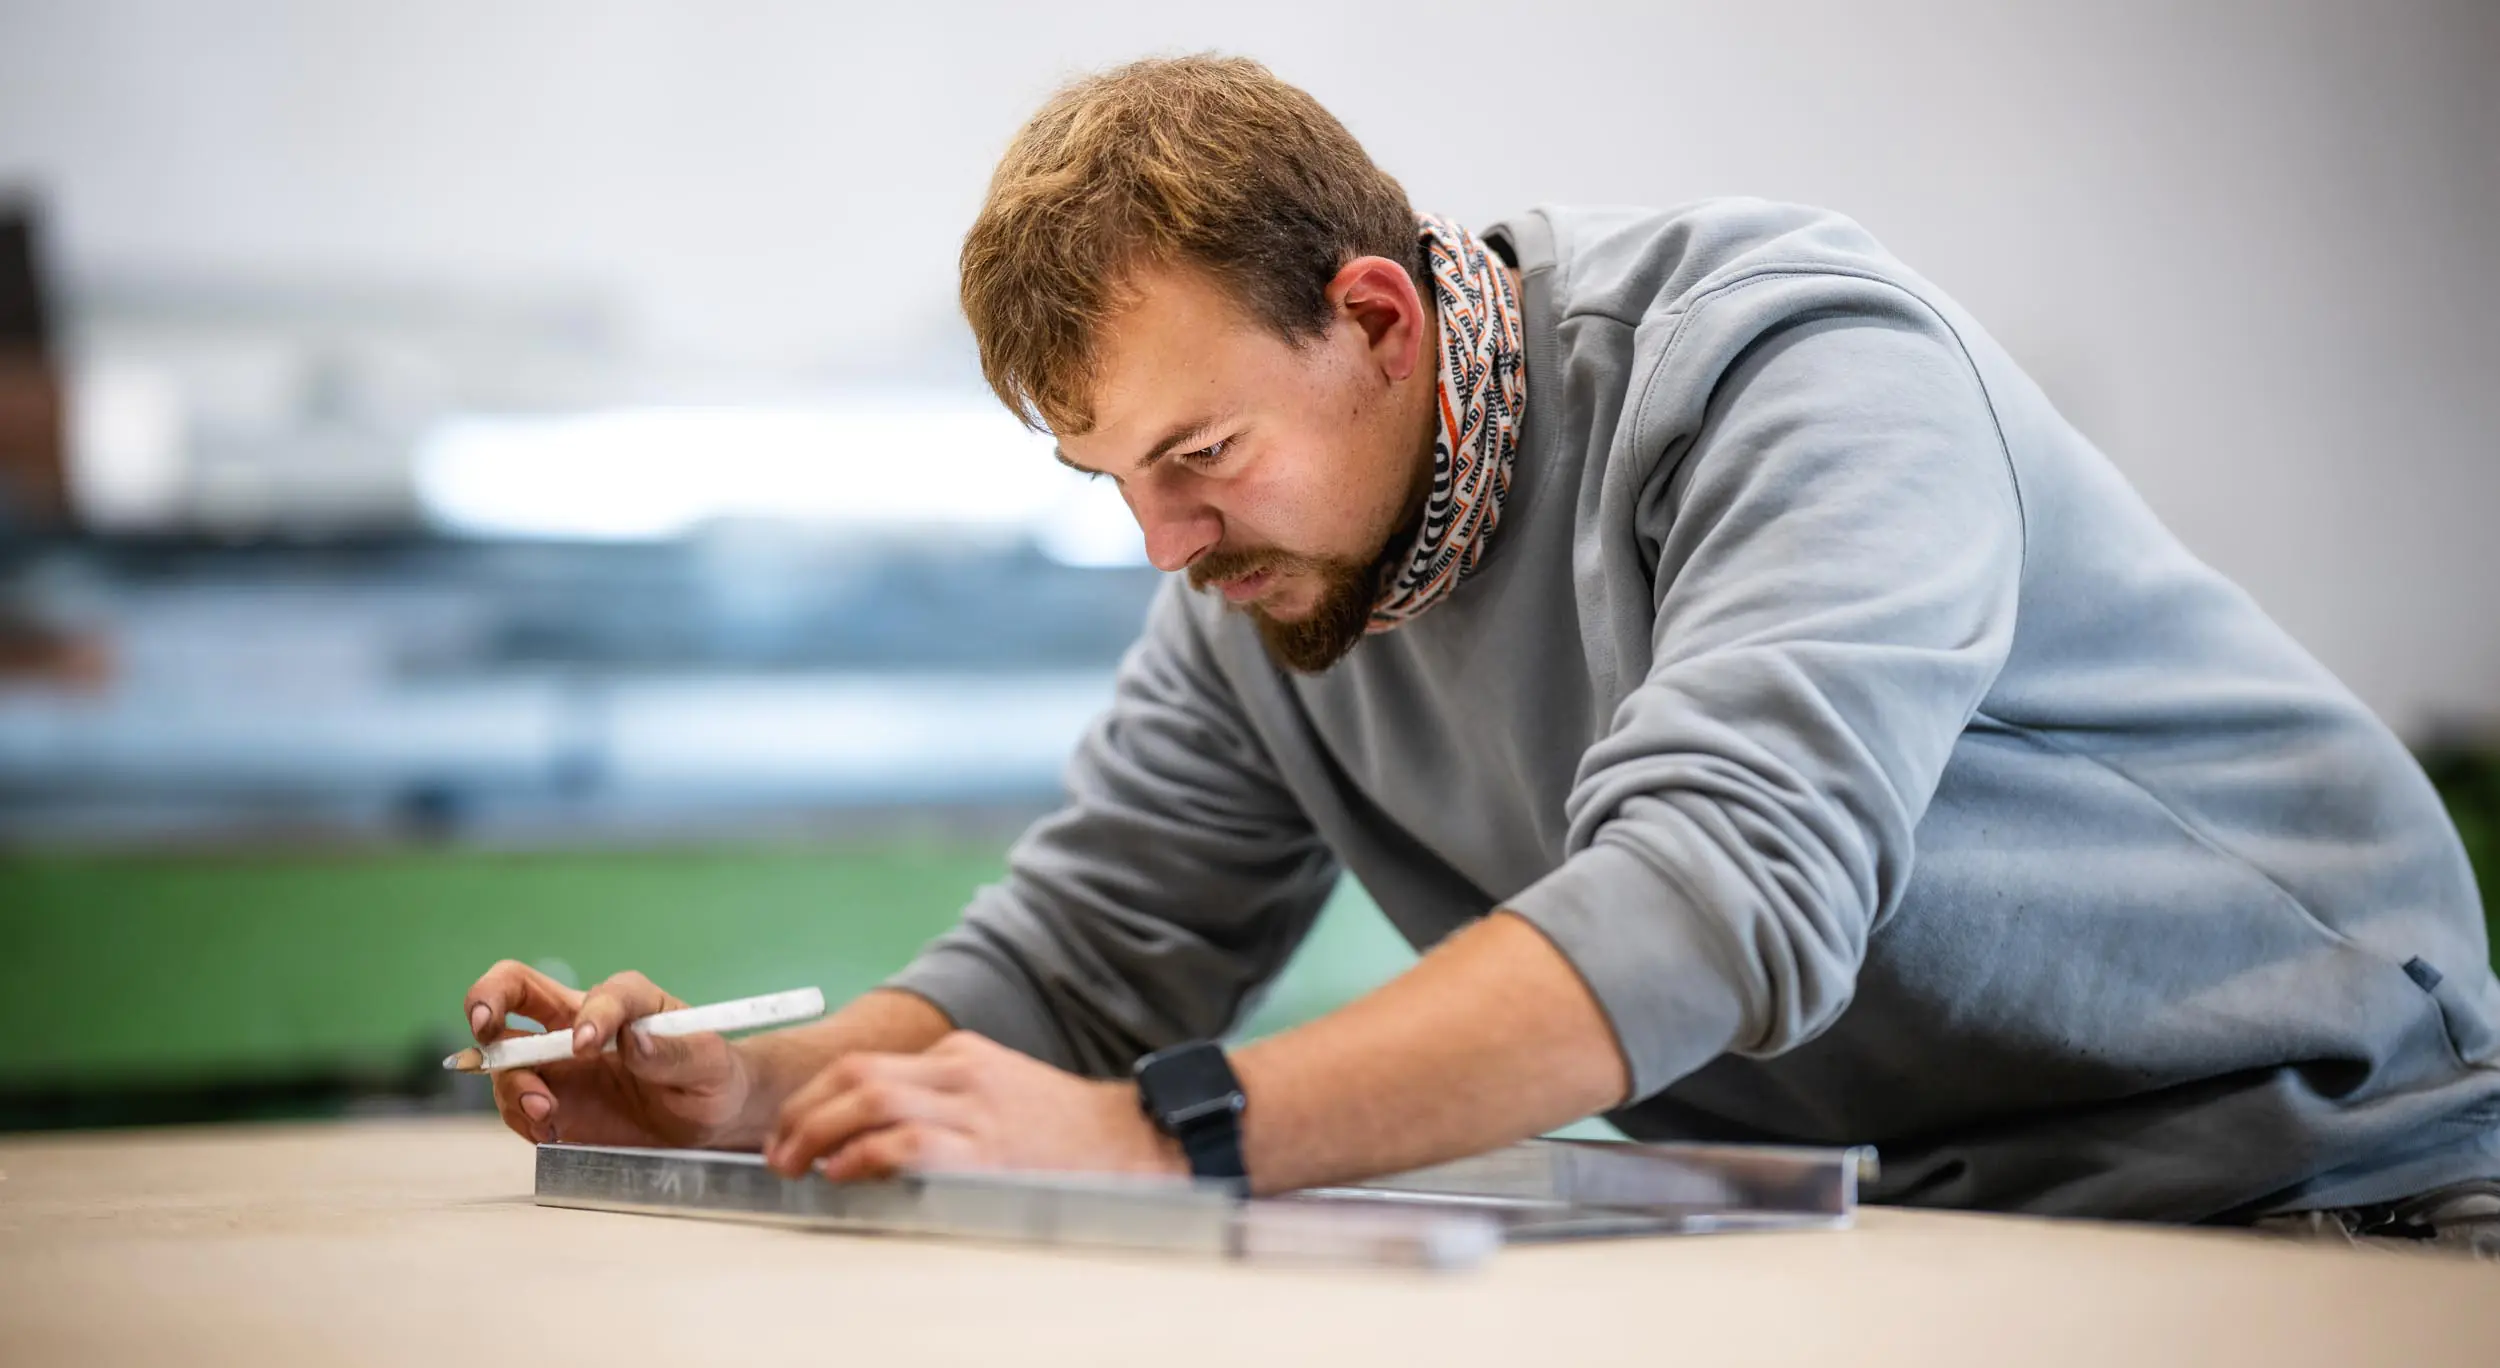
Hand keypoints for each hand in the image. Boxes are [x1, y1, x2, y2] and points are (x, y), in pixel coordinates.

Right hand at [463, 962, 758, 1148]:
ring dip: (512, 1080)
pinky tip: (549, 1130)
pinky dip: (520, 1116)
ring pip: (507, 1055)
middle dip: (488, 996)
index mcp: (626, 1001)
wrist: (704, 1122)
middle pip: (515, 988)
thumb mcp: (708, 1065)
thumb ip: (674, 1052)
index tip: (589, 1044)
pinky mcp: (551, 1103)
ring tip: (544, 1111)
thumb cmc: (711, 1078)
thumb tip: (636, 1038)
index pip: (601, 993)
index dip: (592, 1014)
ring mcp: (559, 1063)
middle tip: (484, 1021)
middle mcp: (581, 1022)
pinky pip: (516, 1104)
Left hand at [762, 1031, 1183, 1181]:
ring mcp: (972, 1106)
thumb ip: (947, 1100)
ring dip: (817, 1132)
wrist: (1130, 1144)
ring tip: (792, 1163)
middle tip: (777, 1150)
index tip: (795, 1129)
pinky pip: (905, 1140)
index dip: (817, 1097)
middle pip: (857, 1074)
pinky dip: (862, 1154)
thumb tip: (874, 1135)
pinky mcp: (982, 1146)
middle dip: (804, 1111)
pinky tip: (840, 1172)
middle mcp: (961, 1071)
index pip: (869, 1064)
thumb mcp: (1000, 1094)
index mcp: (963, 1055)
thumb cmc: (1064, 1135)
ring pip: (870, 1099)